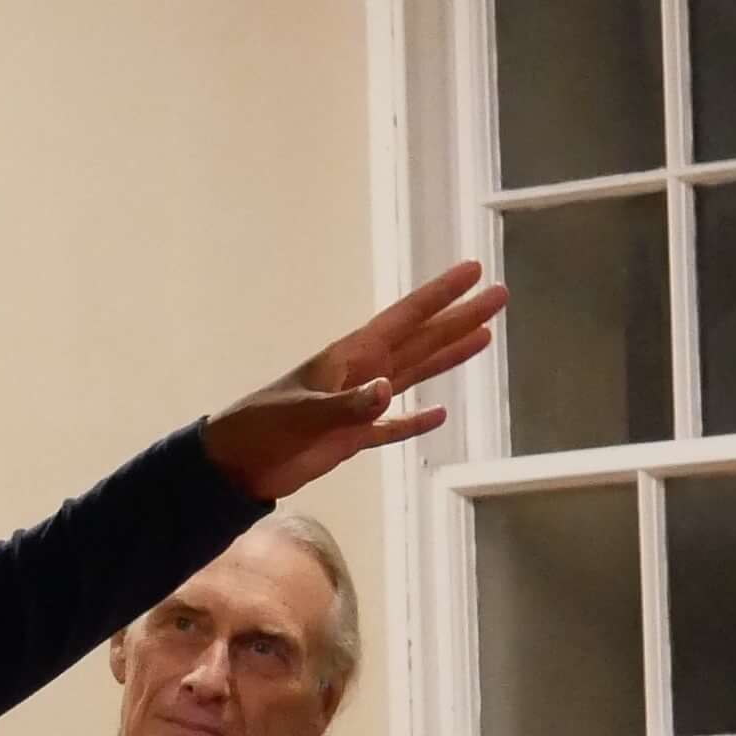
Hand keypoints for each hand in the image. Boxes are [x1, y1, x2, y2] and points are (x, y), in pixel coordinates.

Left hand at [206, 263, 503, 499]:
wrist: (234, 465)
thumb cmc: (259, 428)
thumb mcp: (303, 415)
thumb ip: (348, 406)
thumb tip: (390, 392)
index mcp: (350, 357)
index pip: (405, 318)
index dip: (440, 295)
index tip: (474, 271)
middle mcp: (361, 374)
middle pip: (421, 339)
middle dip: (460, 317)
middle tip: (500, 294)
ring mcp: (358, 405)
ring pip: (414, 375)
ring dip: (448, 356)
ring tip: (485, 337)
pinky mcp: (351, 438)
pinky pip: (392, 427)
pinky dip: (415, 421)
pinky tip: (440, 415)